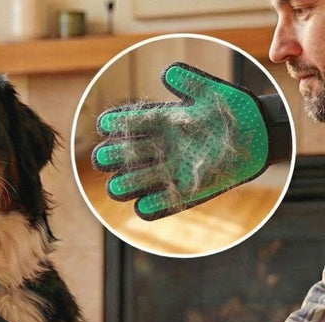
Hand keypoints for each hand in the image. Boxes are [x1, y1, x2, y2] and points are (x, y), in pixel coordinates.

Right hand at [92, 62, 288, 220]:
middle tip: (105, 157)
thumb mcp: (211, 92)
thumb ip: (189, 81)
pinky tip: (145, 203)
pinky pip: (157, 205)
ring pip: (135, 182)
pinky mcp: (182, 191)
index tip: (107, 125)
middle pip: (125, 155)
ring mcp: (169, 170)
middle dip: (111, 157)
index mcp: (161, 122)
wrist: (258, 135)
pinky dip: (149, 207)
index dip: (115, 124)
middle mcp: (160, 148)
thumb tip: (167, 73)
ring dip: (124, 185)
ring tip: (117, 186)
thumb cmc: (233, 110)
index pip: (130, 123)